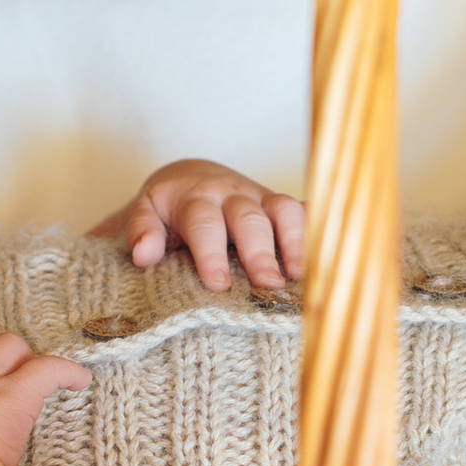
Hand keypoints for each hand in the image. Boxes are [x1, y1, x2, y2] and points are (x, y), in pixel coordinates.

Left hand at [89, 159, 305, 291]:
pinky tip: (324, 262)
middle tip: (267, 285)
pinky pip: (304, 212)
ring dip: (295, 241)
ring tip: (300, 276)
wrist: (190, 179)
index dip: (211, 253)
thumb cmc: (167, 210)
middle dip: (259, 251)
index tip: (218, 284)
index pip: (204, 222)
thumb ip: (141, 231)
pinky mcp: (280, 207)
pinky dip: (316, 232)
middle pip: (249, 218)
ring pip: (284, 210)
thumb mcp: (145, 214)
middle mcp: (231, 194)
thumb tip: (142, 253)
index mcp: (194, 198)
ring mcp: (260, 198)